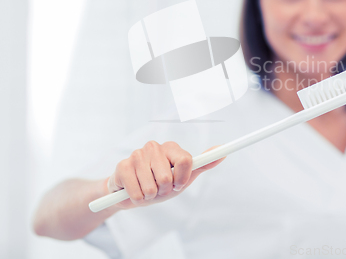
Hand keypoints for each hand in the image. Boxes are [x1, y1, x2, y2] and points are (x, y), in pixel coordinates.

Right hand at [107, 141, 224, 209]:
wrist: (130, 193)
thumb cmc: (159, 184)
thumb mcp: (183, 177)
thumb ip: (203, 165)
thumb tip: (223, 152)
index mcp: (171, 147)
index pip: (186, 161)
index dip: (182, 179)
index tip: (177, 184)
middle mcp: (154, 146)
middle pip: (168, 177)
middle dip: (164, 190)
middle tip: (158, 188)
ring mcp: (136, 154)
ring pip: (152, 187)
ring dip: (150, 196)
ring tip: (146, 189)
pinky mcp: (122, 166)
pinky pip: (137, 193)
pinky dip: (138, 199)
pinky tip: (134, 191)